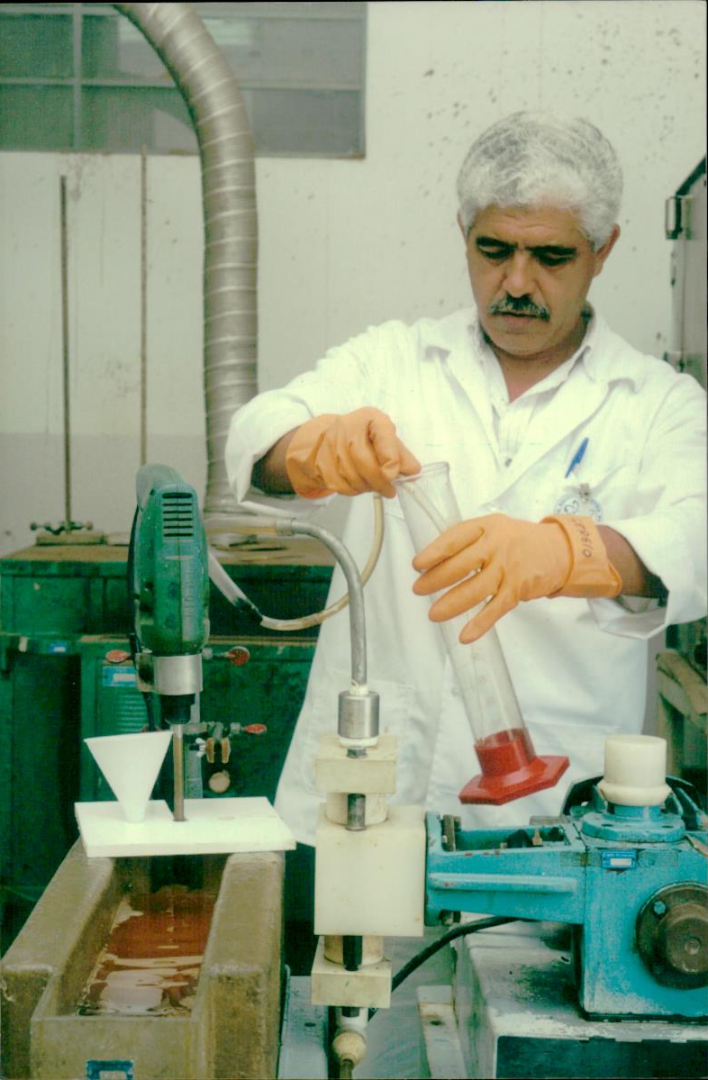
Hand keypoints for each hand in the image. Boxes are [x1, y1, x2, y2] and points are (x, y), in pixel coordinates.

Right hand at [285, 407, 420, 498]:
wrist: (324, 440)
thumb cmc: (361, 438)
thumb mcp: (385, 439)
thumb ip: (401, 454)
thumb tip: (413, 471)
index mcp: (369, 418)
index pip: (383, 436)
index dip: (391, 458)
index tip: (394, 474)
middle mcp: (347, 429)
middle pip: (365, 462)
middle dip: (381, 481)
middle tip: (390, 490)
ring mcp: (331, 447)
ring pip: (354, 477)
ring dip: (368, 487)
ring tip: (374, 485)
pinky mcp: (321, 465)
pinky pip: (342, 486)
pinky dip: (355, 490)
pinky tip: (359, 483)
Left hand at [412, 513, 620, 642]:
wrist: (561, 550)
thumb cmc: (518, 540)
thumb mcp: (495, 529)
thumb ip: (469, 541)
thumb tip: (433, 562)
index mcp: (487, 527)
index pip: (455, 538)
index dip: (435, 552)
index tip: (417, 565)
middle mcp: (497, 547)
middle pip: (461, 565)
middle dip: (436, 579)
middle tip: (418, 590)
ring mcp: (508, 569)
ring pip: (475, 589)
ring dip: (452, 604)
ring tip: (433, 614)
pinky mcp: (518, 590)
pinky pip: (495, 609)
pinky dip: (480, 624)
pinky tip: (464, 636)